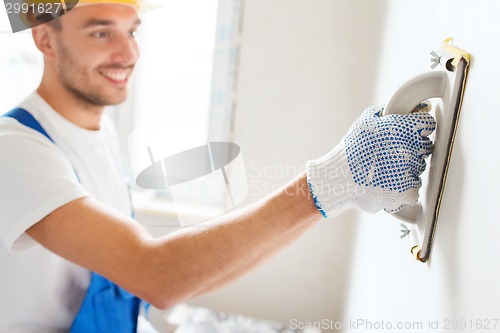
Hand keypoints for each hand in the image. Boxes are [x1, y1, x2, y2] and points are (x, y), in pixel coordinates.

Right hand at [306, 103, 435, 217]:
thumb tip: (421, 106)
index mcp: (404, 129)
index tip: (405, 134)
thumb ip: (392, 109)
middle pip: (425, 147)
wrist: (338, 179)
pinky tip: (386, 182)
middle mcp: (411, 150)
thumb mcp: (366, 120)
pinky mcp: (407, 193)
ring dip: (405, 168)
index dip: (416, 128)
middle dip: (410, 148)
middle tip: (388, 153)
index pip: (427, 124)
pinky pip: (414, 187)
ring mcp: (410, 173)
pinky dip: (402, 186)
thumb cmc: (351, 149)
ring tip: (382, 169)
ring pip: (418, 168)